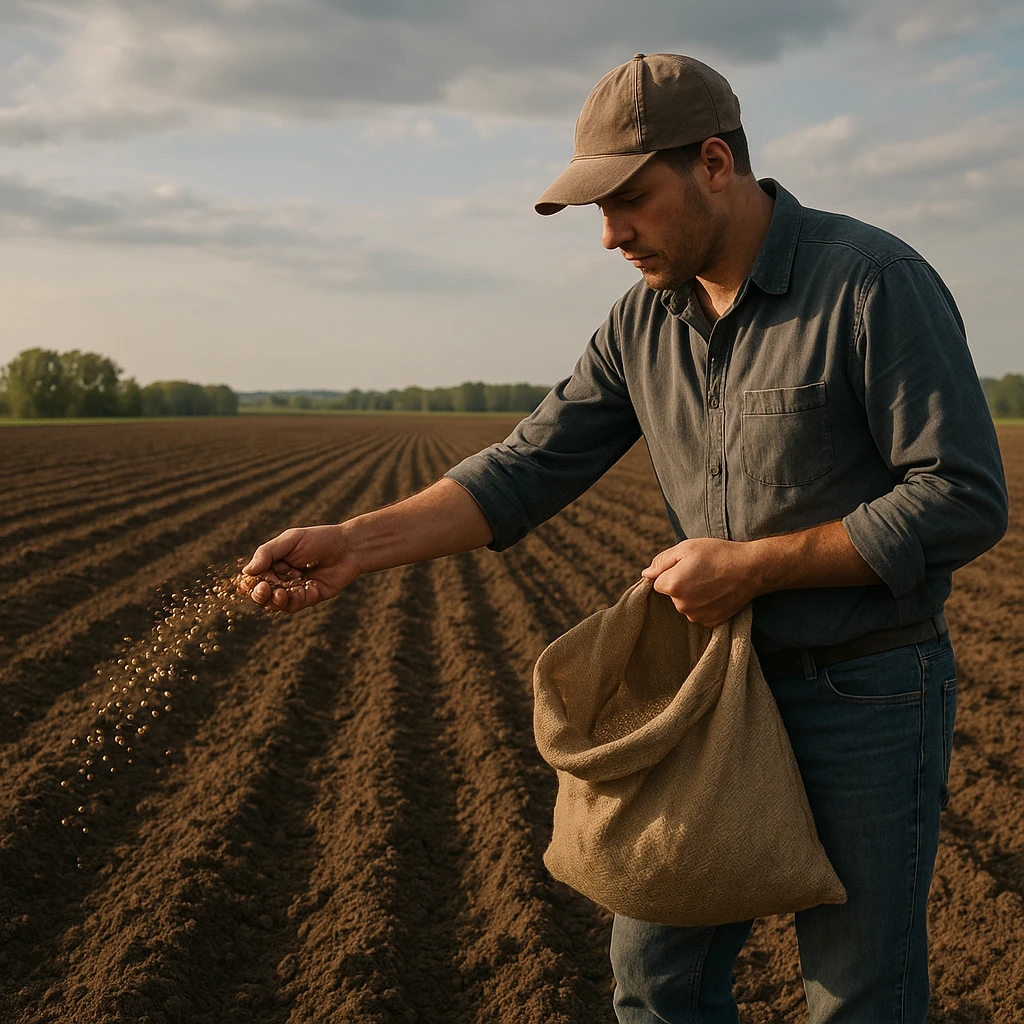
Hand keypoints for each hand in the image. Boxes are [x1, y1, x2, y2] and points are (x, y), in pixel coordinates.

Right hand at [237, 524, 359, 612]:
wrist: (349, 548)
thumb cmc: (319, 539)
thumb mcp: (291, 540)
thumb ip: (267, 553)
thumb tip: (246, 571)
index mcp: (273, 563)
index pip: (253, 578)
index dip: (249, 583)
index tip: (252, 582)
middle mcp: (281, 578)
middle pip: (261, 594)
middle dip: (260, 594)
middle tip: (265, 589)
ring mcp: (294, 589)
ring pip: (276, 604)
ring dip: (275, 601)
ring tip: (281, 594)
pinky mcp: (309, 598)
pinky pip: (295, 606)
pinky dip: (293, 601)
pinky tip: (297, 594)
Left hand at [641, 538, 760, 626]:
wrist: (751, 569)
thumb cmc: (718, 554)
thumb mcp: (687, 548)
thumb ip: (662, 561)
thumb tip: (646, 574)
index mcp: (672, 585)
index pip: (658, 583)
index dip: (671, 572)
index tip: (687, 566)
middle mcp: (682, 605)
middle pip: (671, 595)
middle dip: (681, 584)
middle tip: (702, 572)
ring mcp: (696, 616)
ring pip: (685, 605)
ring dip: (692, 596)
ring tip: (711, 582)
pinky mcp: (710, 622)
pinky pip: (698, 613)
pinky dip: (704, 605)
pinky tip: (717, 593)